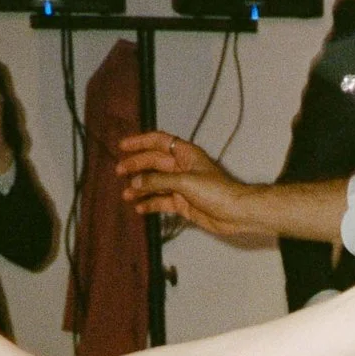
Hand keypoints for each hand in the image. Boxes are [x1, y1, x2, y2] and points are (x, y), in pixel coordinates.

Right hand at [118, 132, 260, 238]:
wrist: (236, 213)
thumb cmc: (216, 191)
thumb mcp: (184, 181)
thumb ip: (158, 181)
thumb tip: (136, 182)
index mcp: (185, 154)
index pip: (159, 142)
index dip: (140, 142)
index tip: (122, 146)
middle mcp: (181, 168)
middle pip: (153, 162)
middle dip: (135, 166)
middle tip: (118, 172)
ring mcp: (182, 186)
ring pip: (155, 184)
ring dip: (140, 187)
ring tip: (125, 194)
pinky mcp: (183, 204)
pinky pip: (162, 201)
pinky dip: (150, 204)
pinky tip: (138, 208)